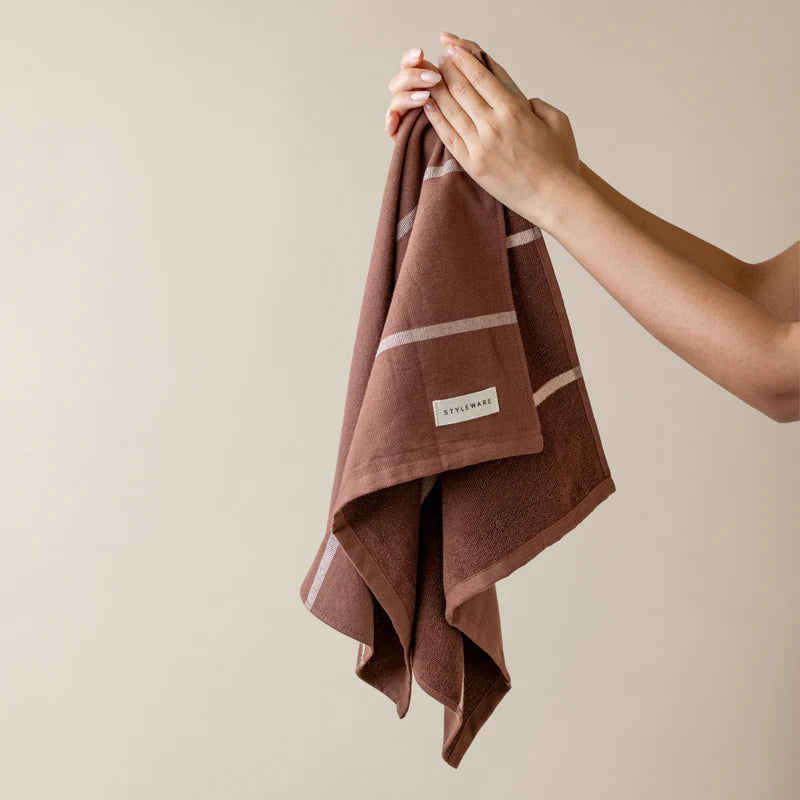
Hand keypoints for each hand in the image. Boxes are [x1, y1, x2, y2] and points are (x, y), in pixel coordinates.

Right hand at [384, 33, 486, 137]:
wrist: (487, 149)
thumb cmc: (484, 116)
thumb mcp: (479, 84)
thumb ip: (464, 57)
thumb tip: (445, 36)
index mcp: (427, 80)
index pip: (412, 64)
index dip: (412, 58)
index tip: (420, 54)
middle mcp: (415, 96)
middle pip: (401, 80)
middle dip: (412, 76)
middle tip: (430, 78)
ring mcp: (409, 117)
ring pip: (396, 101)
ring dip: (406, 96)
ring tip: (424, 97)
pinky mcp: (405, 137)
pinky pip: (392, 129)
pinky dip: (390, 122)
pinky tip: (394, 118)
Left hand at [423, 37, 581, 231]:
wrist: (554, 198)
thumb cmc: (560, 161)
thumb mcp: (557, 120)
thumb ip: (536, 104)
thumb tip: (521, 100)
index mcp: (514, 109)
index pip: (480, 75)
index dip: (463, 58)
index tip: (453, 48)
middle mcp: (493, 125)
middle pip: (461, 89)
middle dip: (447, 70)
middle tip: (438, 60)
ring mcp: (479, 146)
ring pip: (450, 110)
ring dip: (438, 90)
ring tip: (430, 78)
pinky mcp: (472, 165)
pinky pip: (447, 136)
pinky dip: (436, 117)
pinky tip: (428, 105)